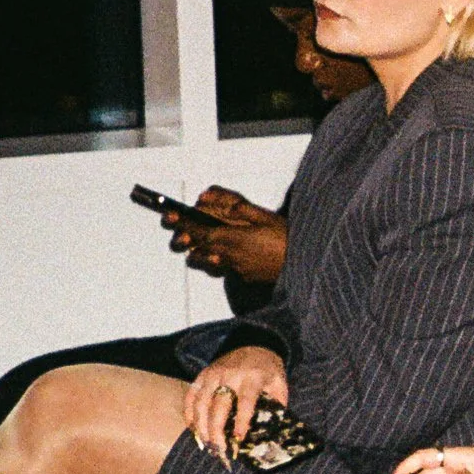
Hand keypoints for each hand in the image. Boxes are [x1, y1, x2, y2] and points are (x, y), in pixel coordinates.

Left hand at [170, 187, 286, 286]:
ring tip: (202, 244)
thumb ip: (232, 205)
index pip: (197, 229)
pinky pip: (225, 268)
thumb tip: (207, 197)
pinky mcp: (244, 277)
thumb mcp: (261, 215)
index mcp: (231, 238)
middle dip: (185, 238)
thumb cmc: (286, 239)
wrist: (305, 265)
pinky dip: (221, 260)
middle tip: (178, 232)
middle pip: (197, 248)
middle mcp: (229, 256)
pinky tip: (229, 254)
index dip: (181, 222)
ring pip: (208, 261)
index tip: (169, 216)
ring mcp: (236, 269)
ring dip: (201, 252)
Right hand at [184, 345, 288, 460]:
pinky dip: (189, 413)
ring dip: (201, 425)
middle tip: (219, 449)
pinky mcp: (203, 374)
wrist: (254, 345)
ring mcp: (214, 374)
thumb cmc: (267, 370)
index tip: (238, 439)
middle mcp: (231, 375)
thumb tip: (272, 430)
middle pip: (219, 405)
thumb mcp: (279, 384)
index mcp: (253, 378)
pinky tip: (193, 429)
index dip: (241, 421)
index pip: (245, 401)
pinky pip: (191, 395)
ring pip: (201, 402)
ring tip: (206, 444)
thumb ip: (277, 405)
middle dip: (216, 429)